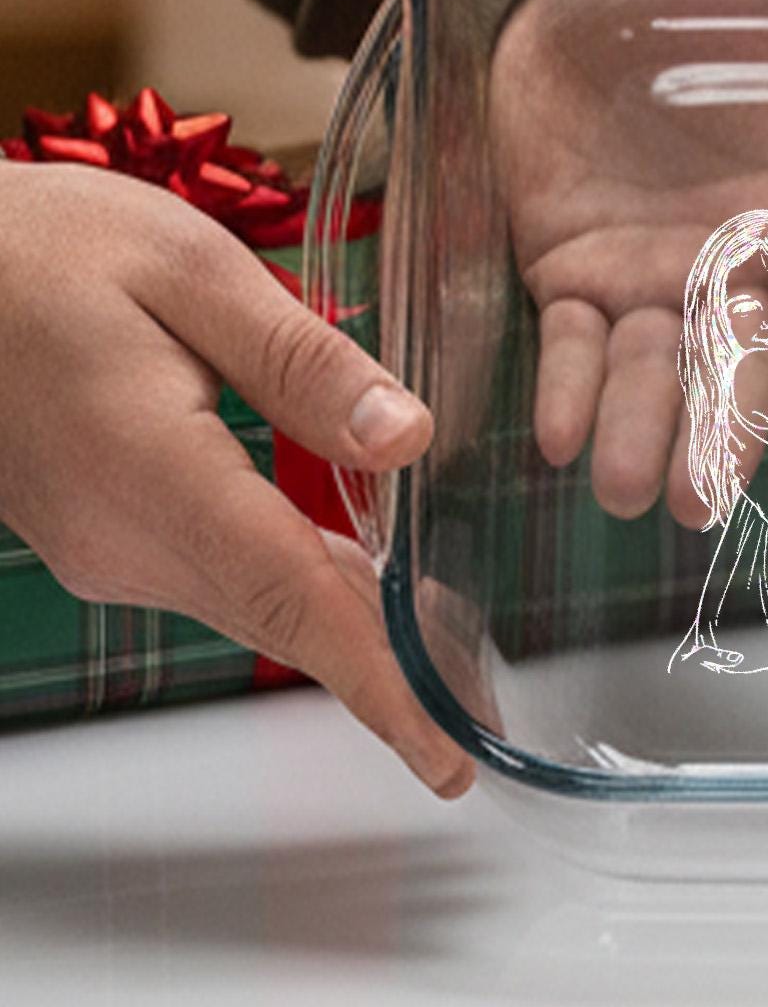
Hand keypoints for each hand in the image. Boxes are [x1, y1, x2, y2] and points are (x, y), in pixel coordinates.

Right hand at [0, 164, 466, 793]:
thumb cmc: (43, 250)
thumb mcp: (189, 269)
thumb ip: (304, 361)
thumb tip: (410, 438)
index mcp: (153, 472)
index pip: (293, 599)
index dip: (379, 683)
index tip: (442, 755)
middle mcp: (125, 538)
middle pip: (286, 623)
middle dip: (392, 675)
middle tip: (485, 709)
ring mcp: (108, 546)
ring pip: (259, 608)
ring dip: (353, 636)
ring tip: (454, 660)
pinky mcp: (107, 533)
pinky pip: (226, 579)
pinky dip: (304, 593)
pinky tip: (368, 586)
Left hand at [489, 0, 767, 523]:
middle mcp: (739, 254)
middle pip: (747, 360)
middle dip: (728, 430)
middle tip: (706, 498)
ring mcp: (654, 270)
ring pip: (660, 369)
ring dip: (645, 430)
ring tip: (628, 490)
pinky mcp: (573, 267)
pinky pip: (575, 342)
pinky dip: (568, 387)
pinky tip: (556, 433)